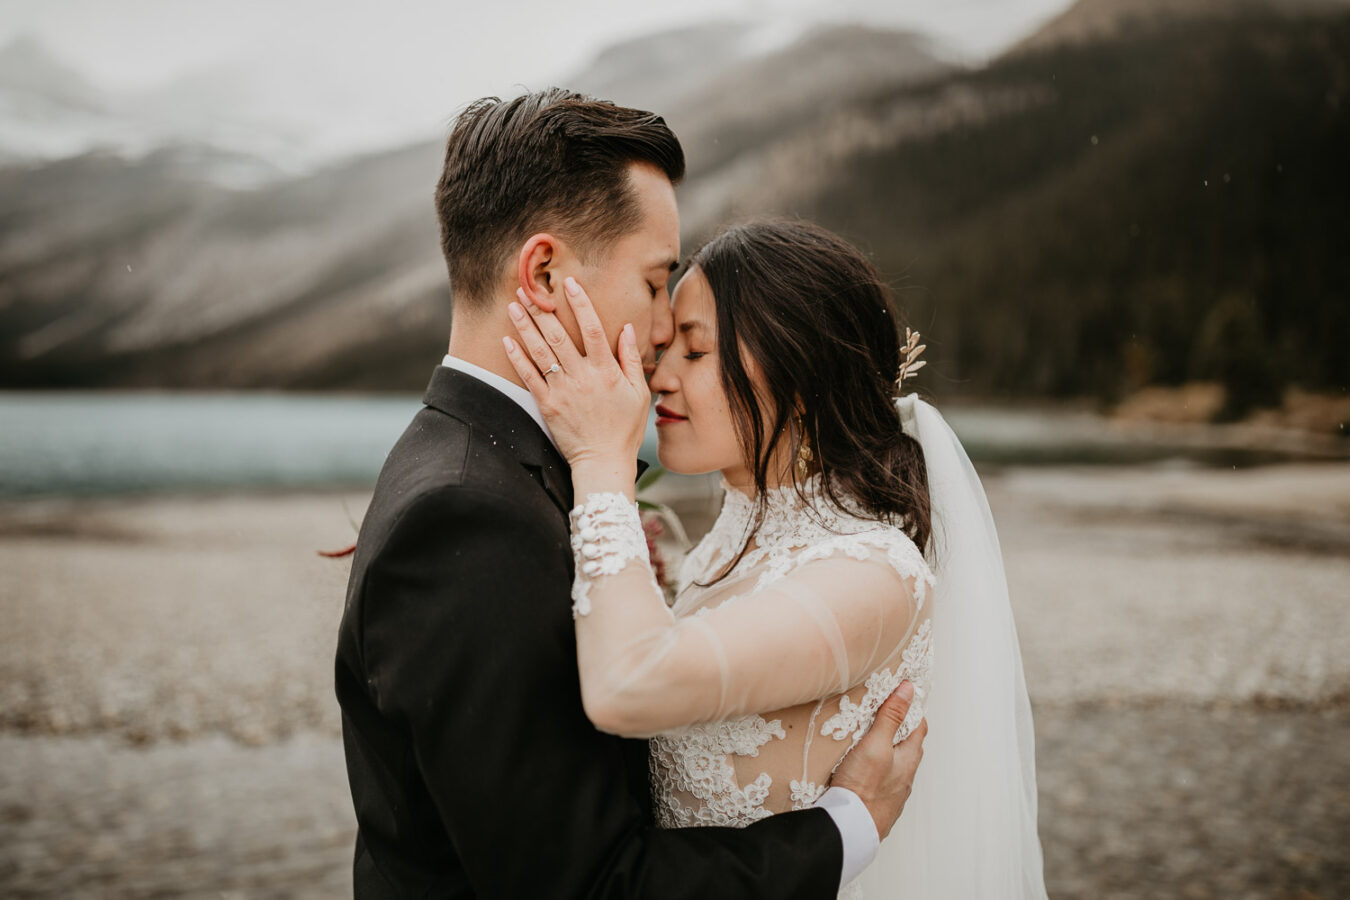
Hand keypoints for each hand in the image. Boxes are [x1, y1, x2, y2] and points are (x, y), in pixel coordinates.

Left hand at [502, 276, 650, 472]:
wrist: (603, 461)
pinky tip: (507, 340)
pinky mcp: (547, 405)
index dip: (580, 304)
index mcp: (606, 371)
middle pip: (559, 335)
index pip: (593, 329)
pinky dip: (517, 358)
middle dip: (542, 309)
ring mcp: (563, 390)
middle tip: (528, 287)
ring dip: (525, 326)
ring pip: (541, 352)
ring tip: (513, 305)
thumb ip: (631, 359)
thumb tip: (626, 328)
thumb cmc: (625, 429)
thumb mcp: (639, 393)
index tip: (569, 284)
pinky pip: (529, 377)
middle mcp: (583, 377)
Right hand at [829, 681, 927, 840]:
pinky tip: (861, 770)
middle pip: (907, 745)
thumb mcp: (875, 744)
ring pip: (894, 764)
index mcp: (909, 758)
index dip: (911, 709)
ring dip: (885, 751)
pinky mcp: (879, 803)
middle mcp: (905, 776)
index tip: (901, 697)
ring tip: (868, 740)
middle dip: (897, 728)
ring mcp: (893, 792)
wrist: (850, 829)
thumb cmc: (863, 788)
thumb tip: (907, 690)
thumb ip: (891, 717)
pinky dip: (874, 769)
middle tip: (882, 714)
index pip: (919, 726)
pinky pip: (881, 780)